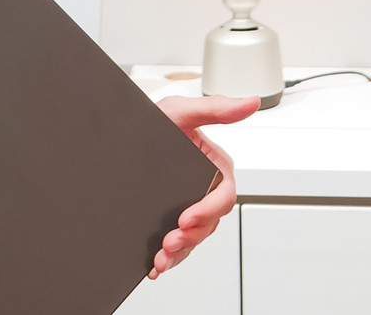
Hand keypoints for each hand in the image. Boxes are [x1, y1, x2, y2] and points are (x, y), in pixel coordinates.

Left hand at [147, 94, 257, 278]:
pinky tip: (156, 266)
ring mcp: (189, 206)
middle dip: (191, 236)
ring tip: (161, 258)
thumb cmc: (154, 121)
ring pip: (194, 238)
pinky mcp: (173, 220)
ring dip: (180, 252)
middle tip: (170, 241)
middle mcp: (205, 189)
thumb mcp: (180, 110)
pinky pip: (178, 245)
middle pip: (210, 223)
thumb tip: (250, 103)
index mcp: (215, 166)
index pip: (223, 195)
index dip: (208, 210)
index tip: (187, 217)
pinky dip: (169, 259)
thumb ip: (216, 108)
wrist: (120, 136)